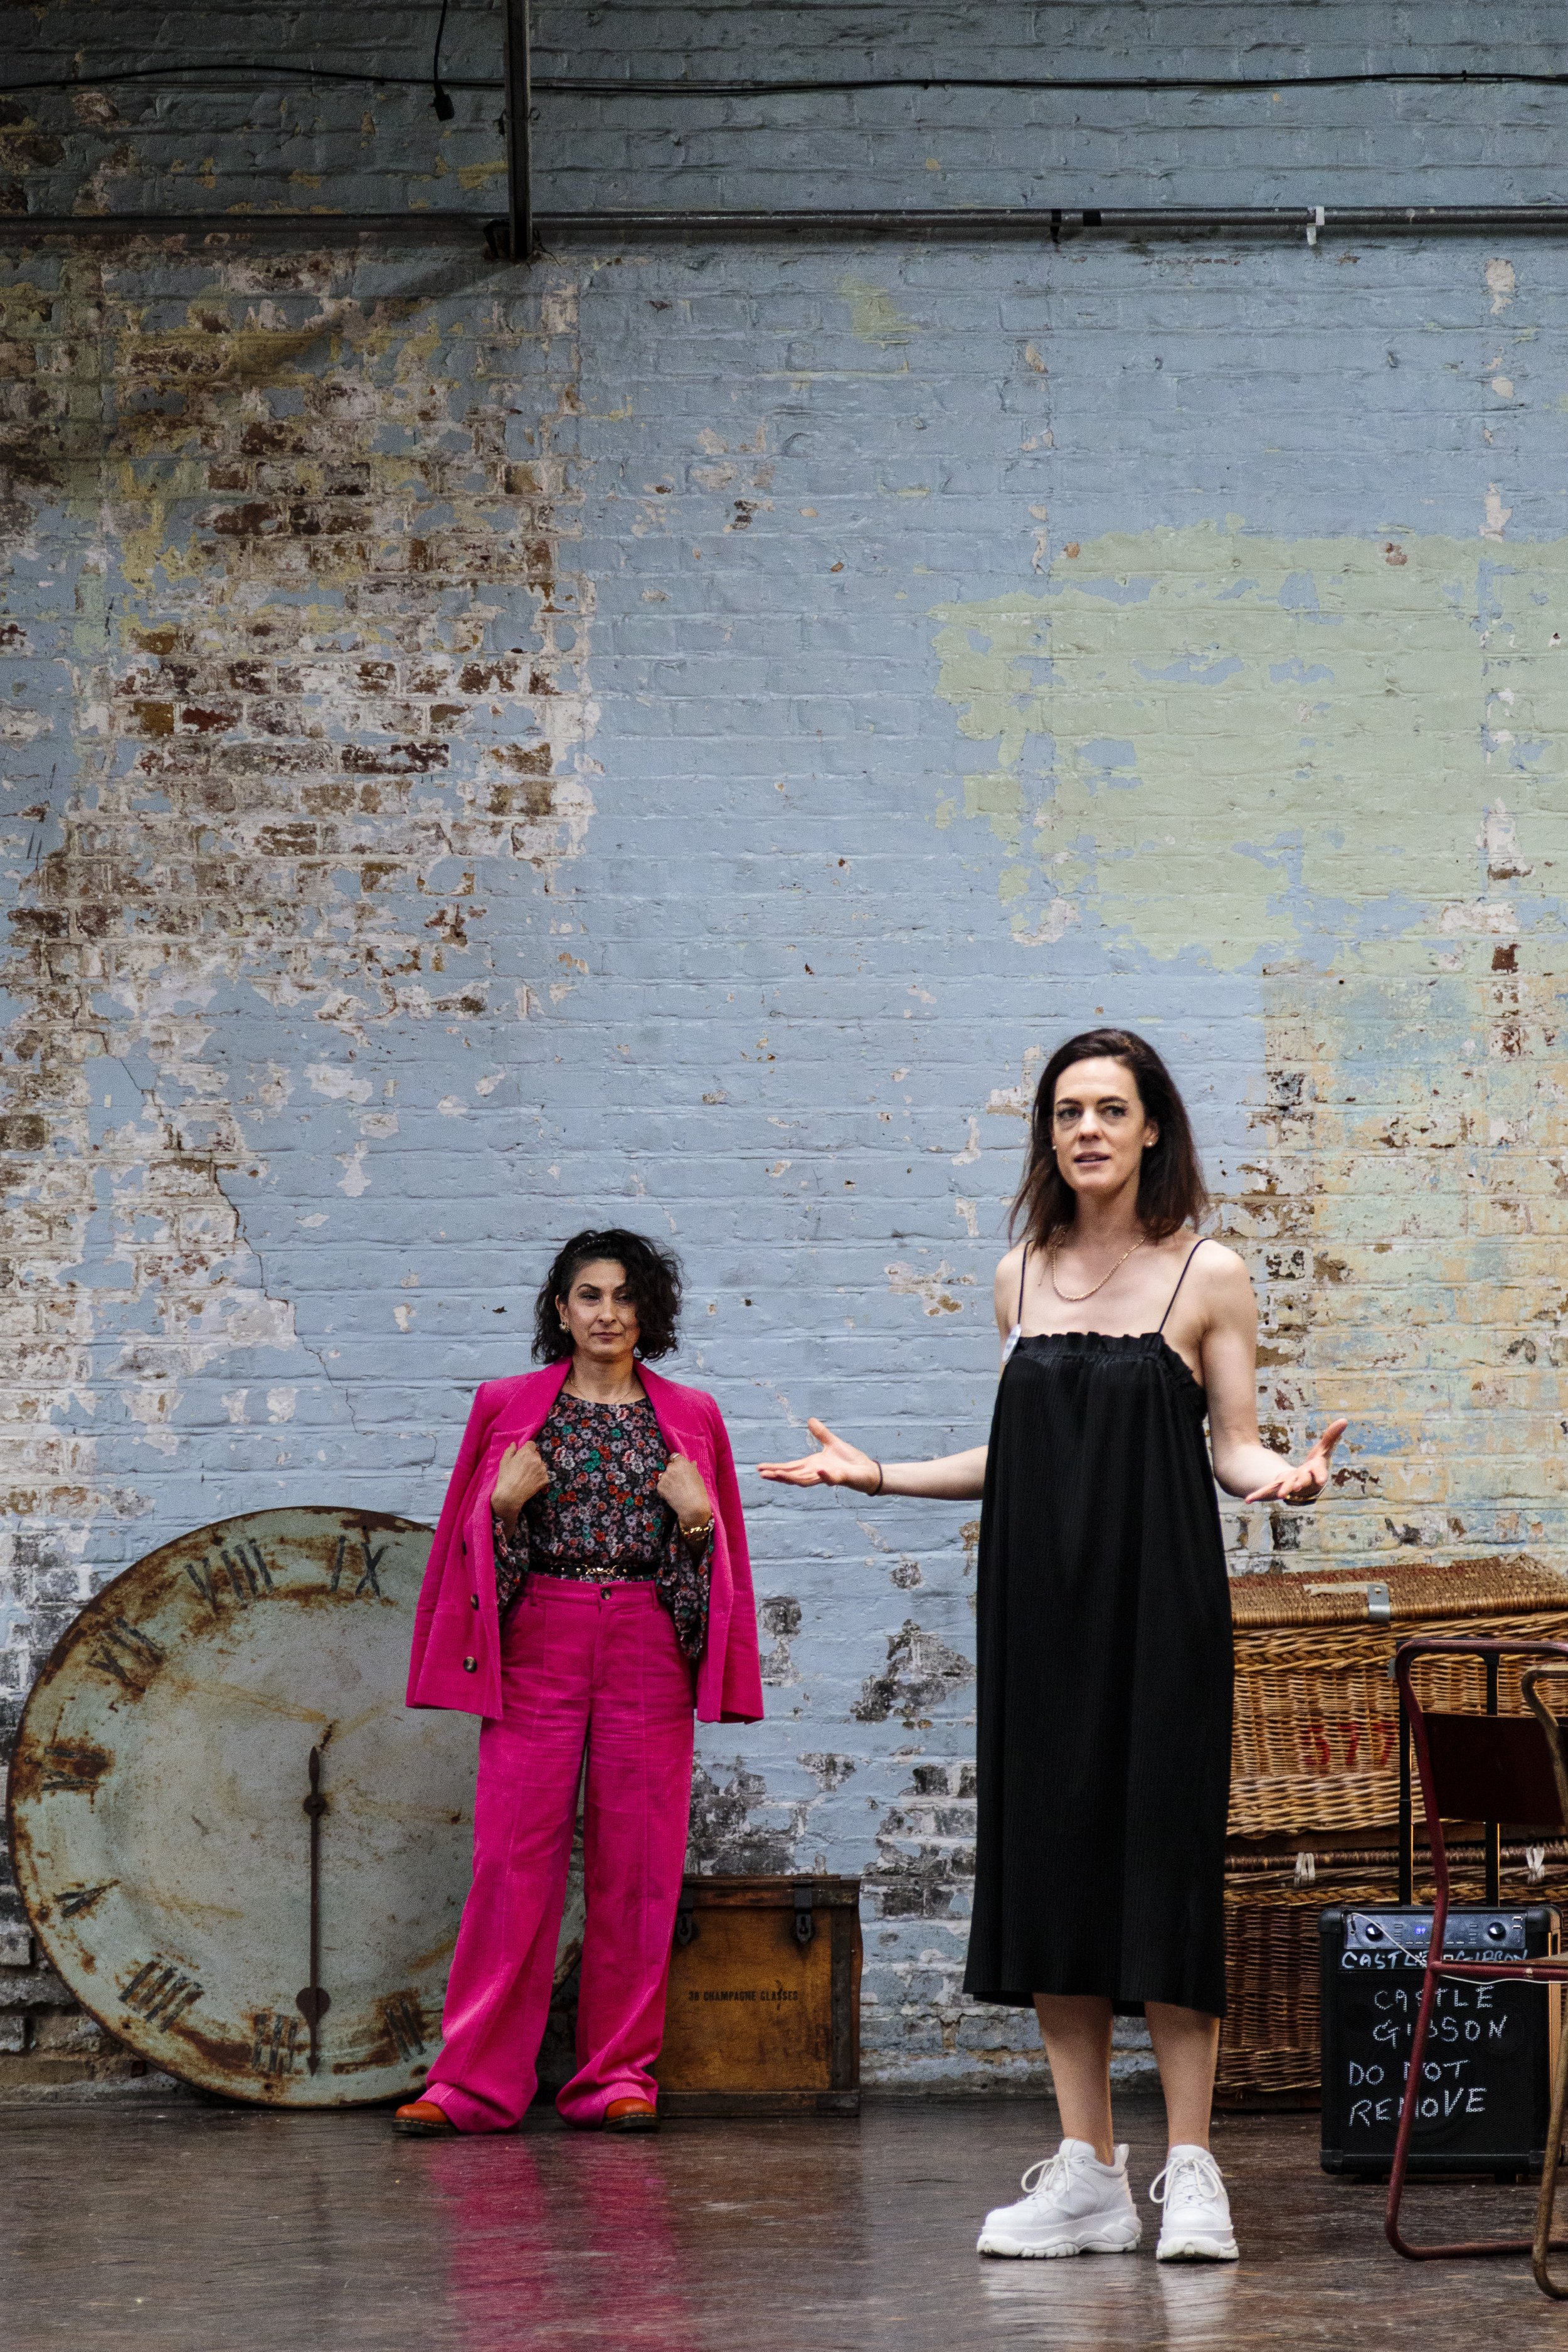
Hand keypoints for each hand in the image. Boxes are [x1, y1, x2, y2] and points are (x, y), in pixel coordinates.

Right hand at [490, 1439, 548, 1531]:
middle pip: (536, 1454)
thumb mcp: (504, 1461)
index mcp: (527, 1452)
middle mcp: (537, 1459)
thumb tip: (514, 1444)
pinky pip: (543, 1474)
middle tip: (523, 1467)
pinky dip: (539, 1476)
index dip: (527, 1449)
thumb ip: (510, 1450)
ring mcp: (543, 1469)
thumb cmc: (505, 1477)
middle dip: (531, 1458)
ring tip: (527, 1475)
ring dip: (536, 1467)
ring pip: (541, 1464)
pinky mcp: (546, 1479)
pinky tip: (531, 1481)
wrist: (510, 1495)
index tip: (523, 1455)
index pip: (531, 1444)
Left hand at [658, 1453, 712, 1529]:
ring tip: (676, 1490)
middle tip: (680, 1483)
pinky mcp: (659, 1487)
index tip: (679, 1469)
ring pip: (664, 1477)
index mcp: (681, 1463)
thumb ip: (692, 1468)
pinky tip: (672, 1495)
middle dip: (673, 1473)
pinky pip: (661, 1486)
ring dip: (668, 1481)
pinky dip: (664, 1490)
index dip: (676, 1463)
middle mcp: (671, 1467)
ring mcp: (664, 1477)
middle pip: (669, 1467)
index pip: (674, 1457)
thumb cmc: (699, 1491)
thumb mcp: (698, 1477)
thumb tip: (692, 1462)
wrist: (693, 1507)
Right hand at [757, 1419, 880, 1492]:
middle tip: (762, 1474)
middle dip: (778, 1475)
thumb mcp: (833, 1442)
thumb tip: (810, 1419)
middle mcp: (817, 1473)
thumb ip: (820, 1433)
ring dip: (792, 1477)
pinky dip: (824, 1476)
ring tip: (777, 1475)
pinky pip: (831, 1478)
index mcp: (812, 1465)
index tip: (760, 1468)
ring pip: (806, 1479)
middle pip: (793, 1475)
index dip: (775, 1468)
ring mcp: (828, 1476)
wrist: (868, 1470)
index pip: (790, 1467)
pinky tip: (818, 1470)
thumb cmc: (850, 1460)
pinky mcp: (841, 1478)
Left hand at [1245, 1417, 1348, 1505]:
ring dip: (1284, 1490)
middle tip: (1298, 1485)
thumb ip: (1331, 1436)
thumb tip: (1344, 1419)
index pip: (1319, 1472)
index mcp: (1315, 1472)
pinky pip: (1267, 1490)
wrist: (1304, 1484)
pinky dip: (1258, 1495)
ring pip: (1286, 1487)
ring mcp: (1289, 1485)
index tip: (1321, 1480)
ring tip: (1280, 1495)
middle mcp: (1303, 1480)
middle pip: (1302, 1480)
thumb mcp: (1323, 1450)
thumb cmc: (1315, 1466)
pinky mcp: (1277, 1487)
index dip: (1320, 1476)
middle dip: (1300, 1482)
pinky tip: (1248, 1500)